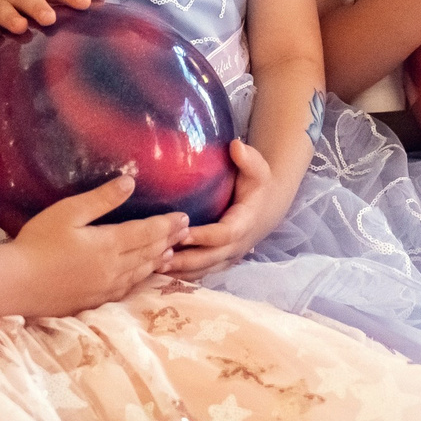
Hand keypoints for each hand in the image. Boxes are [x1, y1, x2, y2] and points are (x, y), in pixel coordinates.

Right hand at [1, 173, 186, 316]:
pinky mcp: (93, 301)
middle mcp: (114, 268)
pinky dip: (140, 279)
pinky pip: (126, 289)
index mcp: (109, 244)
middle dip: (169, 241)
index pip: (148, 232)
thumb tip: (130, 181)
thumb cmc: (38, 242)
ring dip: (158, 261)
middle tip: (186, 232)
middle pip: (149, 253)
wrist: (16, 284)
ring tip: (171, 253)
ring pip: (140, 273)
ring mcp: (104, 288)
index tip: (184, 217)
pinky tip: (140, 276)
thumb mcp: (69, 212)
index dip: (168, 224)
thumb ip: (102, 198)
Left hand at [165, 141, 276, 276]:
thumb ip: (248, 158)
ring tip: (152, 266)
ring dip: (179, 271)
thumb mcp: (257, 169)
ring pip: (203, 270)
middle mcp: (237, 245)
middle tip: (157, 256)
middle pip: (209, 259)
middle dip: (184, 260)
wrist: (267, 208)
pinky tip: (158, 273)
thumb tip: (235, 145)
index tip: (181, 232)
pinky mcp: (219, 263)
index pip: (224, 234)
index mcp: (245, 223)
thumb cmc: (258, 185)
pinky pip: (199, 273)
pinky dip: (181, 276)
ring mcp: (228, 257)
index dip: (204, 236)